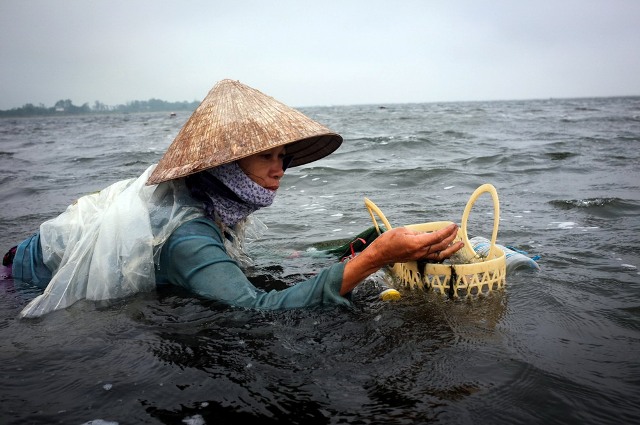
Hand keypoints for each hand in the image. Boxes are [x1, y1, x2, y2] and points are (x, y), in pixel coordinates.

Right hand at [340, 223, 463, 294]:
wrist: (380, 254)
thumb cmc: (388, 241)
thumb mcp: (403, 231)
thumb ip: (417, 233)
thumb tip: (427, 235)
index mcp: (417, 243)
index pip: (437, 237)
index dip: (447, 231)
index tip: (453, 225)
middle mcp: (421, 252)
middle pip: (441, 245)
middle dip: (451, 237)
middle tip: (457, 230)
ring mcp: (420, 256)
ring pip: (440, 253)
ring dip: (451, 248)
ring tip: (459, 243)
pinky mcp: (418, 258)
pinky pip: (434, 256)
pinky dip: (443, 253)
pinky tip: (447, 249)